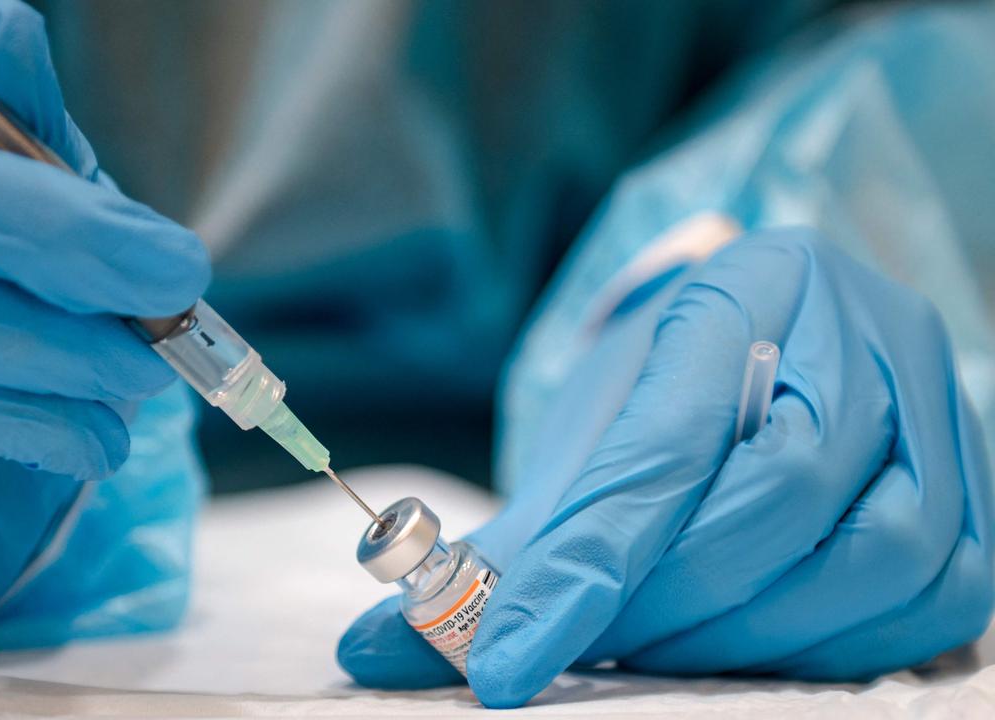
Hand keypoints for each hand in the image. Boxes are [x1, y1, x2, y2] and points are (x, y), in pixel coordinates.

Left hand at [339, 230, 992, 706]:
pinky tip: (747, 642)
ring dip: (742, 634)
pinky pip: (929, 603)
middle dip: (664, 598)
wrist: (773, 345)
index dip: (582, 564)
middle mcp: (864, 329)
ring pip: (869, 559)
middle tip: (586, 641)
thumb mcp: (587, 434)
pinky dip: (826, 648)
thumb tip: (375, 652)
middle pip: (775, 497)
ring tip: (657, 643)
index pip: (664, 438)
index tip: (499, 664)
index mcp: (747, 283)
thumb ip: (504, 543)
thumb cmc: (666, 387)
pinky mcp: (980, 497)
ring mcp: (941, 411)